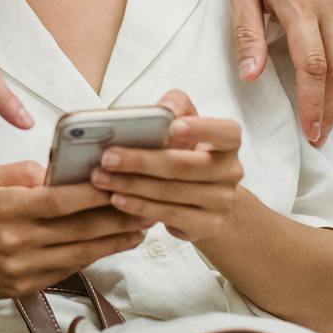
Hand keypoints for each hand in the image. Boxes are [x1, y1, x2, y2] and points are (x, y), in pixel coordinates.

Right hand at [0, 161, 150, 304]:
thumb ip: (22, 173)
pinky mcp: (26, 287)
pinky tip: (112, 245)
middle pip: (76, 230)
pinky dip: (92, 257)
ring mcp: (22, 268)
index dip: (92, 194)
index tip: (120, 182)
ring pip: (79, 254)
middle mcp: (15, 241)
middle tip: (148, 205)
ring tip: (141, 228)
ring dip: (114, 241)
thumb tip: (58, 171)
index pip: (57, 201)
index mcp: (5, 208)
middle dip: (116, 218)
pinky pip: (67, 270)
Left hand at [89, 90, 244, 243]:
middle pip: (184, 166)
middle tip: (108, 157)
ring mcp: (221, 201)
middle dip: (141, 161)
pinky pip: (168, 214)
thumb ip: (176, 107)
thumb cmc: (191, 154)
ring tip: (102, 178)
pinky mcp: (207, 225)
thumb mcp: (187, 125)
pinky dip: (139, 206)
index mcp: (228, 142)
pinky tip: (117, 199)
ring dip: (131, 185)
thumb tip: (164, 108)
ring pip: (171, 192)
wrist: (211, 199)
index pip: (224, 132)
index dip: (201, 129)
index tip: (173, 125)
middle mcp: (230, 171)